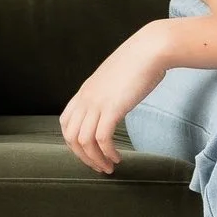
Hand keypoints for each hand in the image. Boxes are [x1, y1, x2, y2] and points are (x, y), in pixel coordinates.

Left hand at [59, 22, 171, 173]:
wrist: (151, 49)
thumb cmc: (140, 60)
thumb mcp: (116, 76)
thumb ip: (109, 90)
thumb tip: (116, 100)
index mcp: (85, 91)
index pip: (65, 123)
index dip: (73, 142)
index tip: (88, 152)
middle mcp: (86, 98)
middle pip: (71, 137)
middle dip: (83, 157)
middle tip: (98, 167)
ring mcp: (97, 103)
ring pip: (84, 142)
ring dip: (95, 159)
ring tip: (109, 167)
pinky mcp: (112, 108)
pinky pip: (102, 139)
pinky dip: (107, 153)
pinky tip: (117, 158)